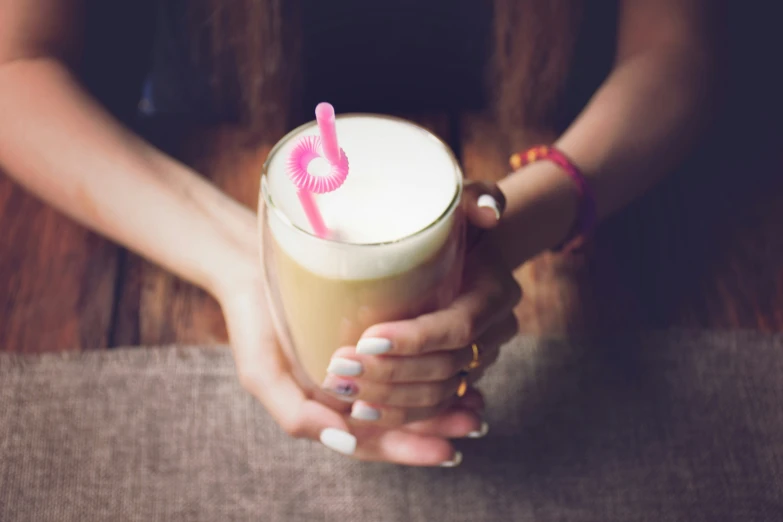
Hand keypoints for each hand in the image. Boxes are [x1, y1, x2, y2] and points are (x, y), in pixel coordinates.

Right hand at [215, 256, 484, 466]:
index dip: (411, 450)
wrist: (247, 266)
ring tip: (476, 403)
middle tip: (473, 423)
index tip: (447, 451)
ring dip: (444, 401)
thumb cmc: (253, 319)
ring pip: (409, 394)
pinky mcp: (371, 334)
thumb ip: (295, 413)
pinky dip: (436, 368)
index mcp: (323, 410)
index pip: (374, 442)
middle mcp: (346, 393)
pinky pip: (409, 360)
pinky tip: (461, 365)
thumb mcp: (262, 371)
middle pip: (399, 421)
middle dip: (437, 425)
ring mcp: (360, 366)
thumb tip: (344, 439)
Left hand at [321, 182, 521, 426]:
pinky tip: (361, 413)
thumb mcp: (462, 200)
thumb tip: (490, 211)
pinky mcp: (458, 378)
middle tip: (340, 367)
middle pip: (445, 369)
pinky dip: (398, 415)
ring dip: (389, 401)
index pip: (458, 327)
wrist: (472, 251)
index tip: (367, 338)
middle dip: (391, 374)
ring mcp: (478, 361)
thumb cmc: (457, 222)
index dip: (415, 339)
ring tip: (342, 389)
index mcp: (494, 293)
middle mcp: (492, 334)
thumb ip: (477, 195)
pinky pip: (433, 408)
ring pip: (439, 396)